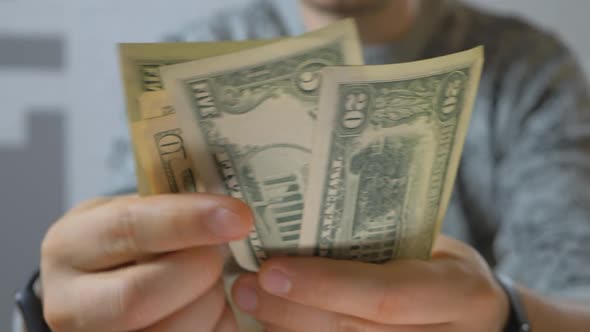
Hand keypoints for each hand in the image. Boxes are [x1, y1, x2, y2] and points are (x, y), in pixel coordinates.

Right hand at [41, 193, 252, 331]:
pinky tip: (214, 313)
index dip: (187, 222)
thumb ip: (169, 213)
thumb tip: (229, 213)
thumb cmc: (130, 247)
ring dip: (210, 306)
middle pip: (139, 295)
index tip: (238, 217)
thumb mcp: (134, 216)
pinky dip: (216, 328)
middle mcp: (68, 303)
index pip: (128, 228)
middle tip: (220, 257)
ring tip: (213, 286)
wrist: (103, 293)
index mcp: (70, 245)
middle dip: (199, 272)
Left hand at [232, 235, 509, 331]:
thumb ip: (378, 245)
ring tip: (250, 305)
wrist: (480, 319)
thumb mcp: (430, 246)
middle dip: (293, 312)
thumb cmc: (443, 269)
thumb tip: (297, 223)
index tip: (273, 270)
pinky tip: (275, 327)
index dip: (326, 286)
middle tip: (245, 287)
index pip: (387, 295)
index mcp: (460, 293)